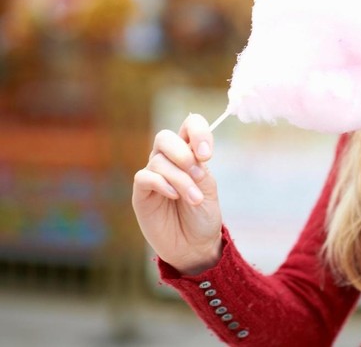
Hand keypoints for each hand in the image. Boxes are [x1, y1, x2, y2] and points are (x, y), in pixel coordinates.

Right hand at [132, 113, 222, 274]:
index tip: (207, 154)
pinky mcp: (142, 194)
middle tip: (199, 174)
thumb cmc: (203, 216)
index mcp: (190, 153)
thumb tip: (190, 153)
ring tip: (194, 199)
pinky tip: (174, 196)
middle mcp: (169, 160)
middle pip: (165, 137)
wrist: (195, 246)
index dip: (198, 131)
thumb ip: (199, 168)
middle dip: (183, 153)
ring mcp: (154, 176)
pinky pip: (145, 177)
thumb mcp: (208, 188)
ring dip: (180, 179)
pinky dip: (162, 183)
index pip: (190, 125)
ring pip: (159, 161)